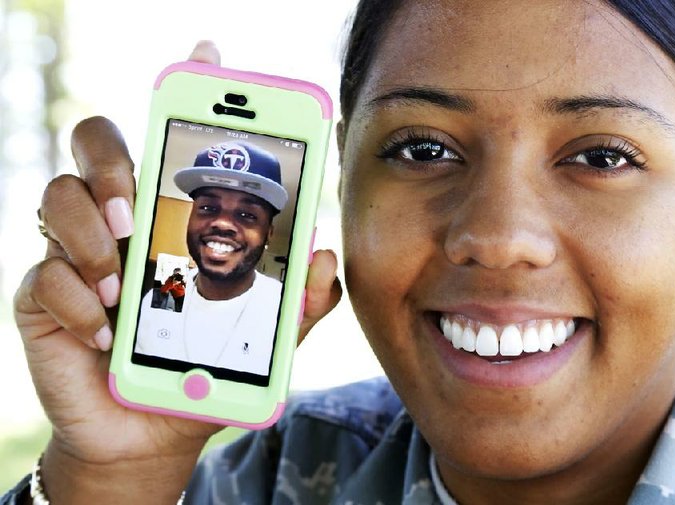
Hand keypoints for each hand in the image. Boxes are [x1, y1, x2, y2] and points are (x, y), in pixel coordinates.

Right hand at [12, 41, 340, 503]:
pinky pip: (44, 274)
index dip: (184, 90)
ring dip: (92, 236)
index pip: (168, 135)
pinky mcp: (43, 296)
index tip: (206, 53)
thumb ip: (298, 299)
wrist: (154, 430)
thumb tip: (320, 254)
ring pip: (56, 195)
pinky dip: (79, 303)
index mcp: (172, 214)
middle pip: (94, 139)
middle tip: (138, 211)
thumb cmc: (207, 366)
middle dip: (114, 161)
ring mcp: (76, 253)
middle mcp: (119, 218)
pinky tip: (107, 336)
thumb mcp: (268, 335)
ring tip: (124, 284)